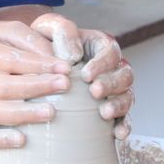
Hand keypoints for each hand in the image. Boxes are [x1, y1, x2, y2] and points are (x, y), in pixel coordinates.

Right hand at [0, 22, 73, 147]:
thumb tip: (55, 58)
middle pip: (4, 87)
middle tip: (65, 86)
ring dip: (24, 114)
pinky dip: (0, 139)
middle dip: (37, 87)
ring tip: (51, 113)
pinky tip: (22, 140)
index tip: (65, 68)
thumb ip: (28, 40)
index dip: (40, 64)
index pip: (11, 59)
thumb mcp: (2, 31)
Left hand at [32, 14, 134, 139]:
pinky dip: (124, 125)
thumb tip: (73, 57)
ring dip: (119, 104)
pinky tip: (118, 134)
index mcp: (100, 46)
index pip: (111, 52)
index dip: (102, 63)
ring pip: (127, 96)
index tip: (85, 74)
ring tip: (104, 113)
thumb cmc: (44, 44)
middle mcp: (112, 68)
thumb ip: (62, 31)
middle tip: (94, 91)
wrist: (36, 66)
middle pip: (125, 75)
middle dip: (111, 84)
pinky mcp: (111, 110)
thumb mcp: (48, 28)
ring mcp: (114, 90)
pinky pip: (125, 118)